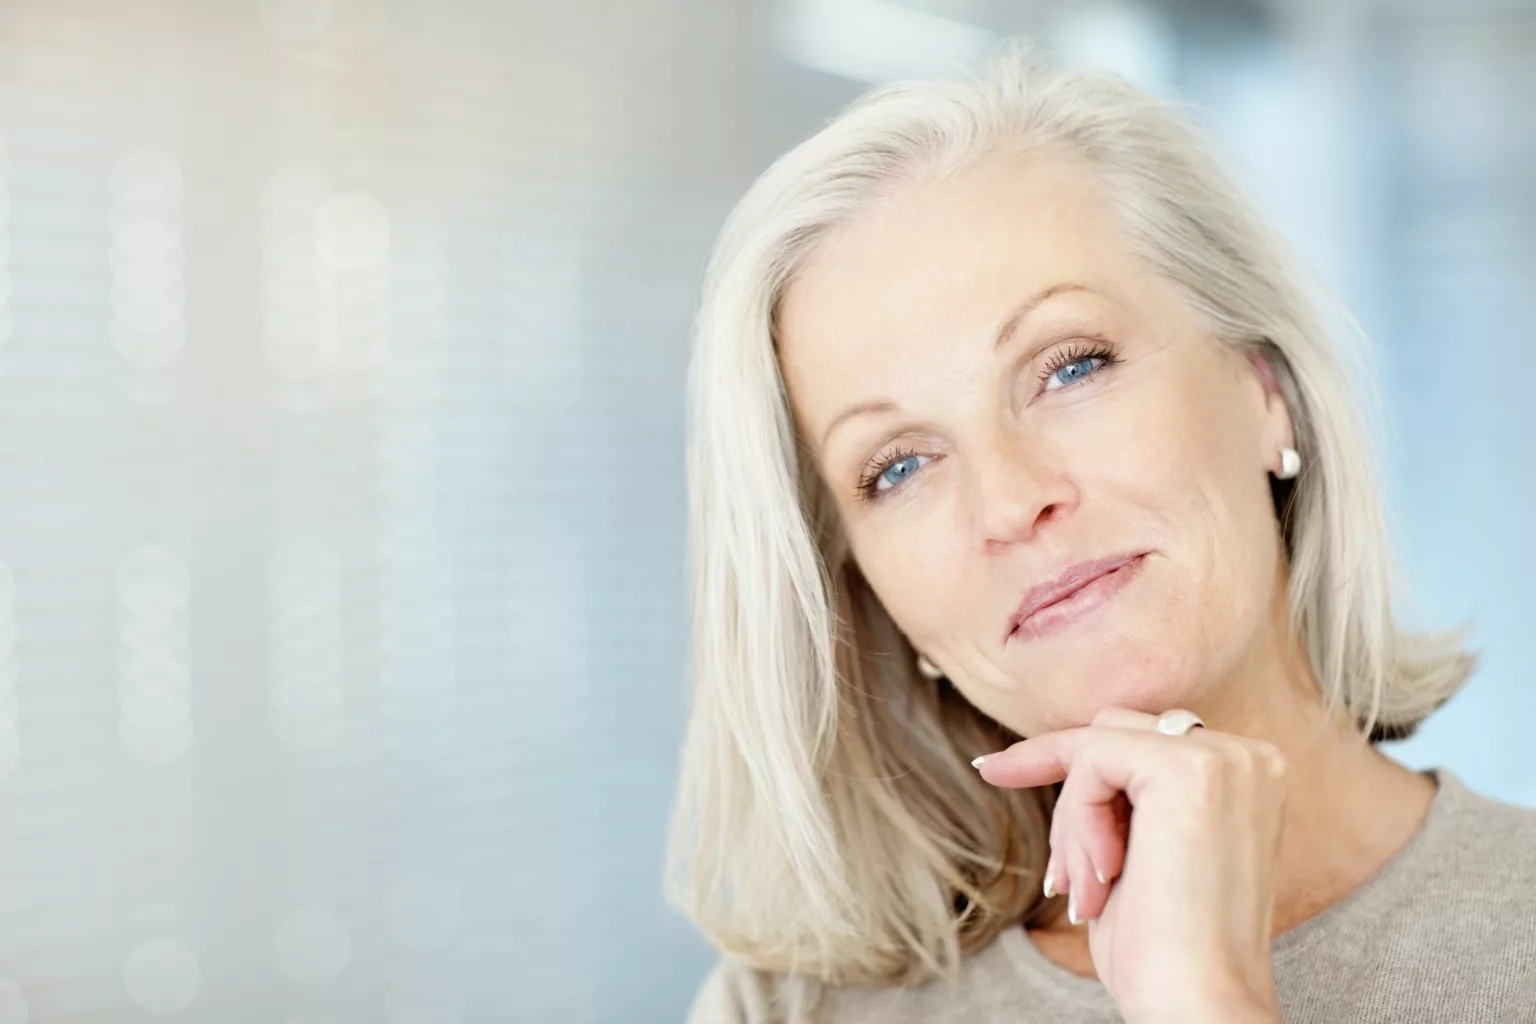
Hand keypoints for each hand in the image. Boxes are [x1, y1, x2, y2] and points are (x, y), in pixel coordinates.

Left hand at [974, 707, 1288, 1023]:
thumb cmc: (1164, 949)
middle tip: (1064, 881)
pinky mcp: (1191, 770)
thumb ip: (1121, 796)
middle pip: (1115, 731)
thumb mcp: (1139, 852)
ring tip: (1087, 893)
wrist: (1195, 1004)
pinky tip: (1102, 878)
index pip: (1139, 739)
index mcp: (1247, 777)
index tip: (994, 768)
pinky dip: (1078, 821)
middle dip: (1071, 802)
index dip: (1067, 758)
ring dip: (1074, 823)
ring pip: (1098, 746)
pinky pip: (1093, 761)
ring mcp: (1226, 759)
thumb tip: (1052, 751)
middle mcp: (1248, 758)